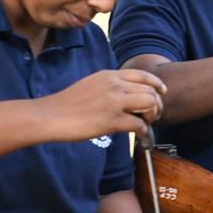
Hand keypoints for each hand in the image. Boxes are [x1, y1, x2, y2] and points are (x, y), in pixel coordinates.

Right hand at [41, 69, 166, 140]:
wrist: (49, 115)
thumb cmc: (67, 104)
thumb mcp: (90, 85)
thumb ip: (109, 86)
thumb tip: (126, 97)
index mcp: (109, 75)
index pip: (142, 75)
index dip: (156, 84)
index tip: (162, 92)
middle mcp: (114, 85)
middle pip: (150, 91)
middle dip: (156, 105)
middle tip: (152, 117)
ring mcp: (114, 102)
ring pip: (150, 104)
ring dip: (152, 116)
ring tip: (146, 124)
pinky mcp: (112, 120)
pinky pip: (139, 124)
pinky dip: (144, 132)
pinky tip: (141, 137)